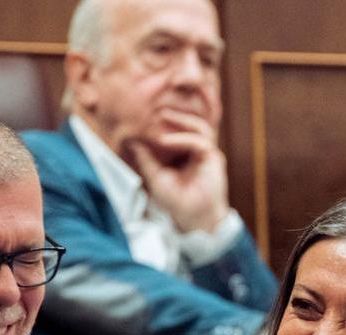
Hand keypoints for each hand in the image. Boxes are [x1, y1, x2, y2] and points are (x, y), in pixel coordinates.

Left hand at [129, 109, 229, 233]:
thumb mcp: (155, 176)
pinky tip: (165, 140)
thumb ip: (146, 158)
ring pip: (199, 127)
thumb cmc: (176, 200)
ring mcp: (208, 153)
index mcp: (186, 153)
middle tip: (156, 106)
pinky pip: (200, 141)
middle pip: (192, 123)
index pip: (179, 129)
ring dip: (182, 119)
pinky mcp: (214, 159)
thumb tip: (131, 140)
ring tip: (163, 115)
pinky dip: (182, 138)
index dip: (167, 120)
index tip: (147, 112)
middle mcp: (199, 150)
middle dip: (175, 113)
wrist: (193, 217)